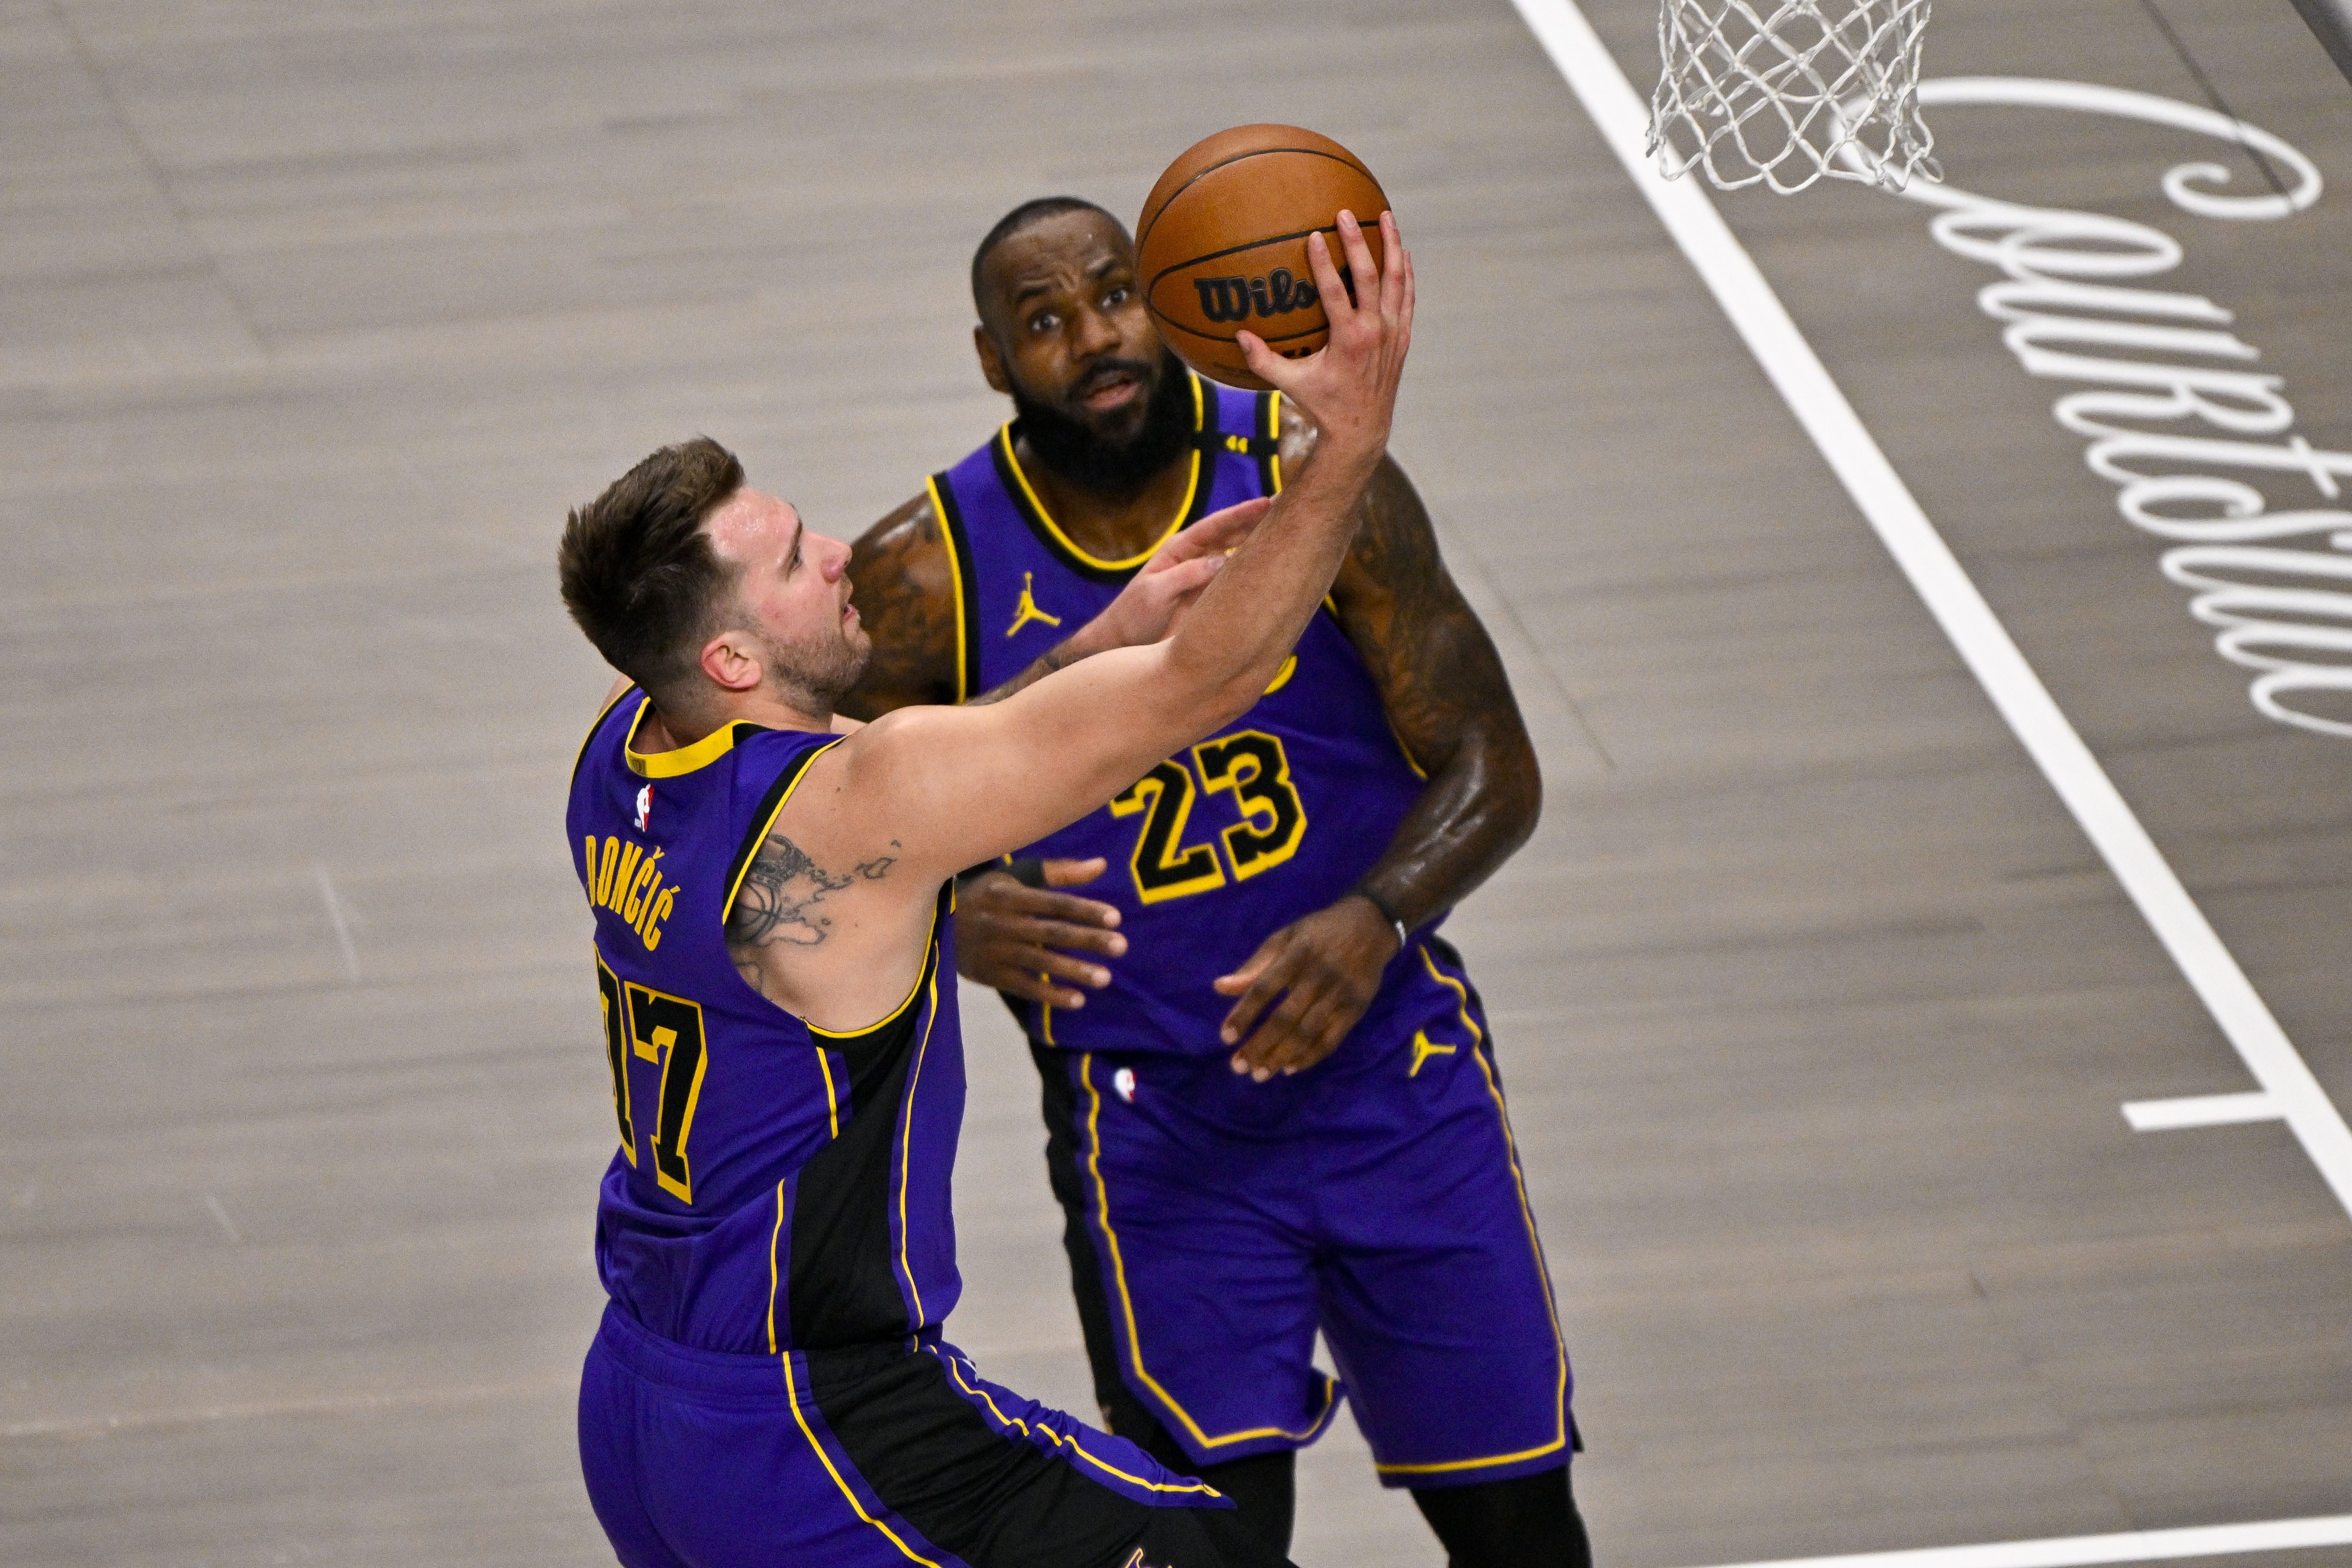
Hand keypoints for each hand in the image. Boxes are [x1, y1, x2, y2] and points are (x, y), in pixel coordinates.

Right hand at [953, 858, 1125, 1006]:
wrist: (931, 923)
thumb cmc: (987, 896)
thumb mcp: (1014, 878)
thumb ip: (1059, 873)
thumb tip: (1101, 865)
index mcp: (1010, 895)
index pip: (1054, 903)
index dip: (1084, 909)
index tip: (1116, 917)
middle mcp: (1003, 922)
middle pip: (1051, 932)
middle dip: (1087, 940)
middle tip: (1121, 946)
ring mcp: (995, 951)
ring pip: (1039, 962)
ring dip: (1073, 970)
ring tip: (1105, 978)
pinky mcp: (989, 975)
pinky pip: (1023, 987)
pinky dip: (1049, 994)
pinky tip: (1077, 1000)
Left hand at [1082, 496, 1271, 651]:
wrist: (1125, 641)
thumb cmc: (1135, 614)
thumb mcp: (1155, 592)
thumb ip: (1186, 575)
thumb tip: (1222, 561)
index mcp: (1181, 549)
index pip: (1217, 526)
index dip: (1242, 514)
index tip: (1267, 503)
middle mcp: (1198, 558)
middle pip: (1235, 534)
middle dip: (1261, 520)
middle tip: (1290, 505)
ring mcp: (1207, 576)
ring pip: (1241, 555)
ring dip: (1264, 543)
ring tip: (1293, 531)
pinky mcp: (1213, 596)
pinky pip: (1238, 581)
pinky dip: (1257, 573)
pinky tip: (1278, 568)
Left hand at [1213, 895, 1401, 1080]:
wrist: (1370, 925)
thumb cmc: (1318, 933)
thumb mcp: (1284, 938)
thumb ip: (1254, 965)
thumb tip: (1219, 987)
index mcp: (1295, 955)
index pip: (1264, 988)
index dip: (1244, 1013)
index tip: (1226, 1036)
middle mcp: (1317, 976)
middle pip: (1285, 1017)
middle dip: (1260, 1044)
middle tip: (1238, 1066)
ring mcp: (1339, 994)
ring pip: (1307, 1032)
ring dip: (1281, 1056)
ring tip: (1260, 1074)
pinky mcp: (1356, 1008)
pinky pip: (1332, 1039)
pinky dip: (1311, 1056)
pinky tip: (1290, 1068)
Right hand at [1235, 210, 1412, 464]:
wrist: (1363, 428)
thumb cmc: (1323, 405)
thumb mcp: (1291, 385)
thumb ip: (1263, 361)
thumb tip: (1237, 336)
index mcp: (1348, 340)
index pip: (1336, 291)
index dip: (1325, 261)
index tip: (1316, 234)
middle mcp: (1375, 331)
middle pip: (1371, 276)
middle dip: (1359, 241)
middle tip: (1347, 214)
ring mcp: (1394, 332)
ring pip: (1397, 279)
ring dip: (1393, 245)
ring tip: (1386, 215)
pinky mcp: (1403, 336)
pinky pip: (1408, 295)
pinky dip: (1406, 272)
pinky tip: (1402, 251)